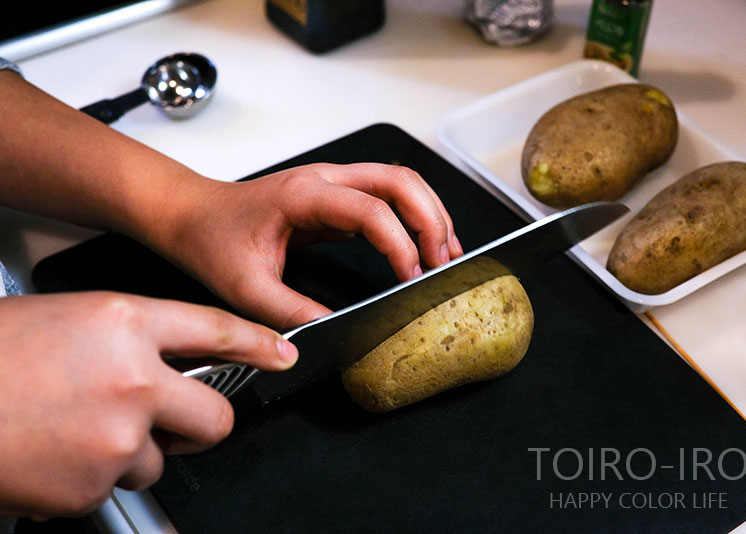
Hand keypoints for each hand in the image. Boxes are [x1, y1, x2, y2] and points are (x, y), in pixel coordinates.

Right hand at [0, 292, 296, 518]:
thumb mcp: (67, 320)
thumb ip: (129, 338)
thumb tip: (166, 362)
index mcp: (125, 321)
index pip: (216, 330)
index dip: (256, 344)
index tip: (281, 355)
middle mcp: (133, 377)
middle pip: (214, 415)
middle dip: (199, 424)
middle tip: (171, 422)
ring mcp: (118, 436)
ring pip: (160, 459)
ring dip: (131, 451)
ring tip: (75, 429)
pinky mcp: (94, 486)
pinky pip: (116, 486)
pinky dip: (91, 477)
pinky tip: (54, 452)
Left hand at [149, 163, 462, 327]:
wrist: (193, 215)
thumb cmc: (213, 239)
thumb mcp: (246, 287)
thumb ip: (290, 313)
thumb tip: (330, 333)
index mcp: (303, 195)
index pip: (370, 210)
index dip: (399, 243)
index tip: (411, 278)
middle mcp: (325, 180)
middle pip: (400, 180)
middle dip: (431, 219)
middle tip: (444, 262)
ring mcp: (333, 183)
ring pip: (400, 182)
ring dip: (429, 213)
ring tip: (446, 253)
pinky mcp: (336, 196)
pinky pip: (387, 197)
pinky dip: (413, 218)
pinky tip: (422, 247)